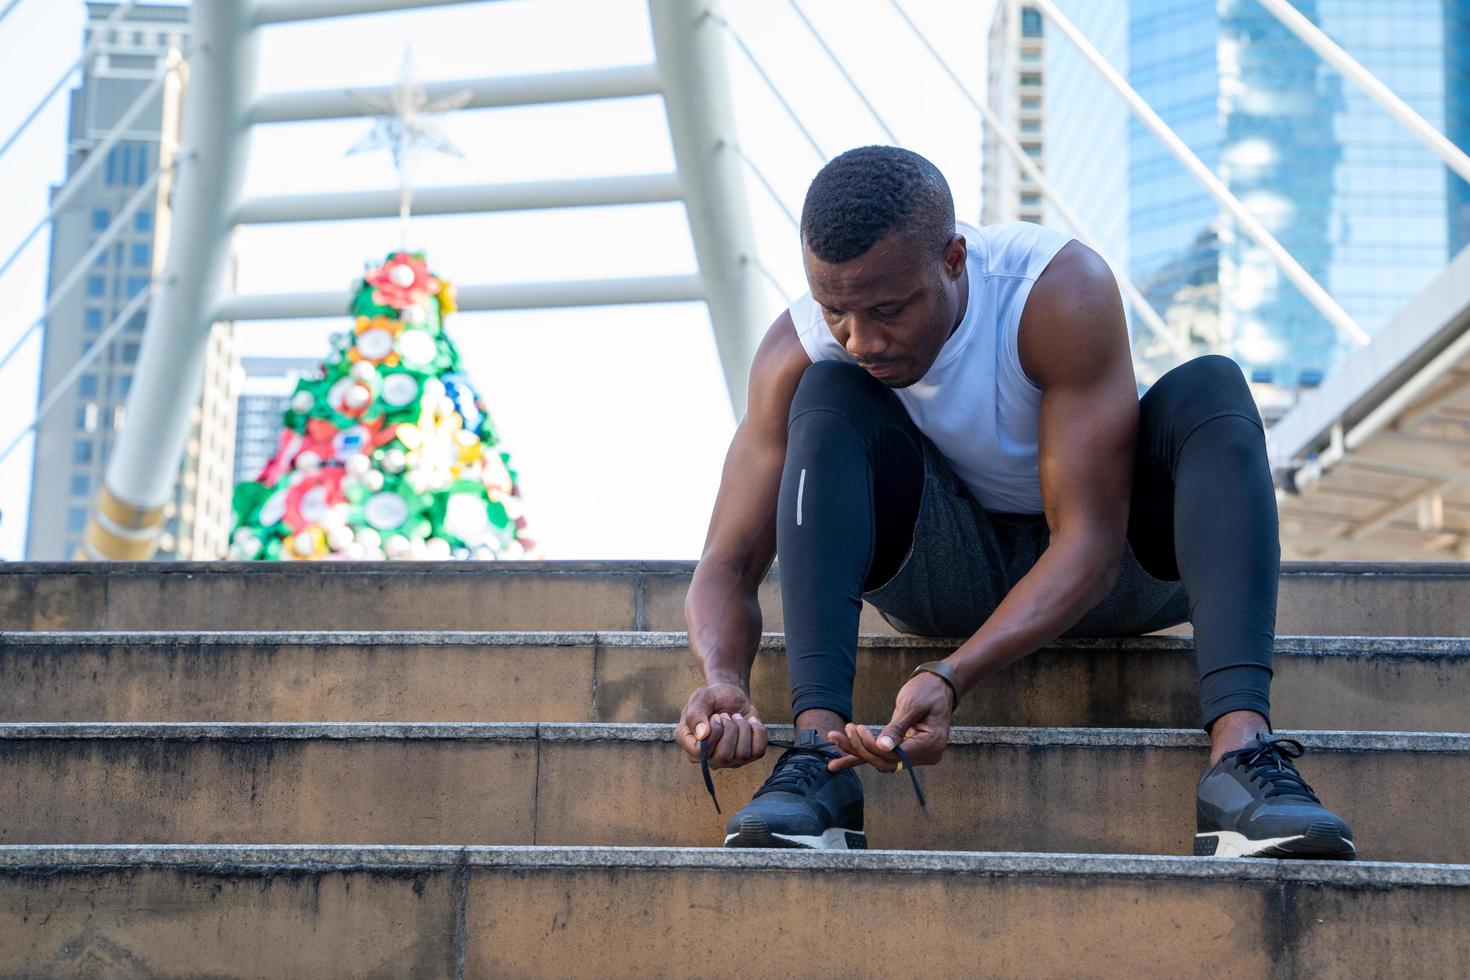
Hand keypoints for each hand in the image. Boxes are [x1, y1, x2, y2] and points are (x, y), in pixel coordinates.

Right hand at [676, 682, 767, 768]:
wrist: (730, 696)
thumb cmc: (712, 699)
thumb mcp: (699, 698)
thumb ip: (696, 714)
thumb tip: (703, 735)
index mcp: (690, 744)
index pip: (701, 752)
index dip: (713, 733)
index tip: (715, 717)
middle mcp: (709, 757)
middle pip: (724, 756)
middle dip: (730, 728)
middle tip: (726, 715)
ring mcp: (729, 760)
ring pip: (743, 754)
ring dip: (743, 728)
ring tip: (736, 718)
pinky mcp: (748, 756)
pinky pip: (759, 751)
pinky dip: (758, 732)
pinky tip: (750, 723)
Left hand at [827, 672, 953, 772]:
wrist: (939, 684)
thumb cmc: (928, 690)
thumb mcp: (912, 705)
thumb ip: (898, 728)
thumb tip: (882, 747)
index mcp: (930, 745)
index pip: (896, 756)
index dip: (873, 747)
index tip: (858, 730)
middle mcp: (924, 755)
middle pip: (886, 761)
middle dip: (861, 748)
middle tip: (844, 731)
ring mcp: (915, 753)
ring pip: (881, 759)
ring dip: (857, 750)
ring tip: (835, 738)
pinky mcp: (904, 748)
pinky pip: (881, 754)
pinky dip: (861, 756)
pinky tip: (838, 763)